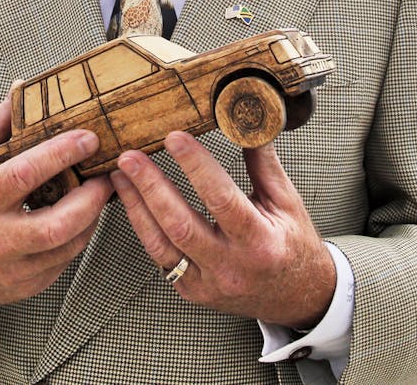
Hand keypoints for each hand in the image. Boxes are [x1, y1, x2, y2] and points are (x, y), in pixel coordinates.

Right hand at [0, 96, 112, 307]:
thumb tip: (22, 87)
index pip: (24, 175)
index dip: (61, 154)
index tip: (89, 137)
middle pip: (57, 223)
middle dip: (91, 198)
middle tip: (106, 175)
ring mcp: (11, 269)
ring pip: (68, 246)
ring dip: (91, 218)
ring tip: (97, 193)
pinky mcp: (27, 287)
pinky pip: (64, 262)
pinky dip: (78, 238)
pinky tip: (80, 218)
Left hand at [110, 131, 334, 329]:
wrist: (298, 296)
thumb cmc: (293, 244)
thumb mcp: (287, 201)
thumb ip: (262, 162)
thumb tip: (245, 119)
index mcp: (259, 241)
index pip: (221, 199)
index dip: (195, 166)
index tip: (174, 137)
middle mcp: (231, 267)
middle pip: (180, 225)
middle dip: (150, 187)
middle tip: (129, 157)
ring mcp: (208, 284)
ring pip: (161, 245)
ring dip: (136, 207)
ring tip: (119, 176)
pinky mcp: (192, 292)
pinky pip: (160, 258)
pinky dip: (144, 228)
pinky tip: (132, 203)